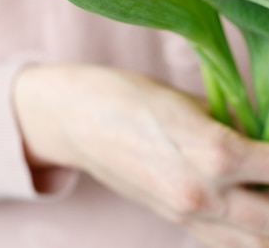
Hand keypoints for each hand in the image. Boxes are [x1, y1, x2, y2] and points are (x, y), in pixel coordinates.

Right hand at [14, 64, 268, 246]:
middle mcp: (205, 194)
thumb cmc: (131, 95)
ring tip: (260, 186)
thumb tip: (263, 133)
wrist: (78, 119)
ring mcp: (188, 216)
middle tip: (267, 167)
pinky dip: (247, 233)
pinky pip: (227, 244)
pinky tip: (246, 206)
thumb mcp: (191, 99)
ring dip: (267, 219)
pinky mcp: (175, 223)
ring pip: (256, 243)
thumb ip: (235, 124)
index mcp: (214, 152)